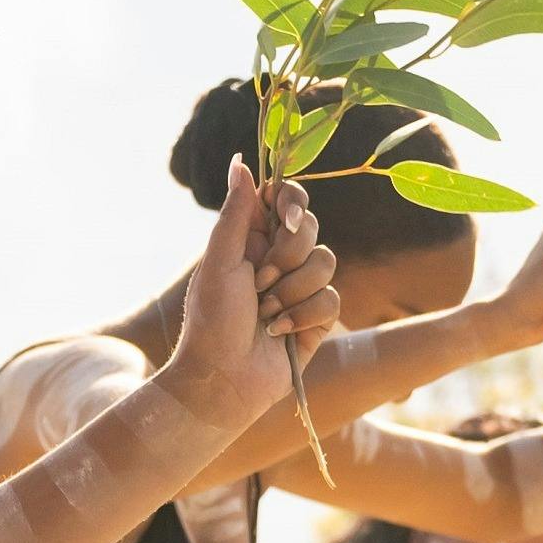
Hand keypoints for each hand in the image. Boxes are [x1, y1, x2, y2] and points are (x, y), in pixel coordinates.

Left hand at [155, 162, 335, 417]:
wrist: (222, 382)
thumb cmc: (210, 322)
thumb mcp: (219, 261)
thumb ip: (235, 212)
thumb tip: (240, 160)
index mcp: (252, 240)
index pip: (286, 201)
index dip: (292, 203)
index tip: (286, 218)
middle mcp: (278, 260)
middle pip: (310, 229)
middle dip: (287, 256)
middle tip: (259, 283)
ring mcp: (300, 289)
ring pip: (326, 263)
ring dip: (292, 292)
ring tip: (265, 315)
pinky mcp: (316, 320)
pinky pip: (332, 299)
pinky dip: (303, 317)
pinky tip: (278, 335)